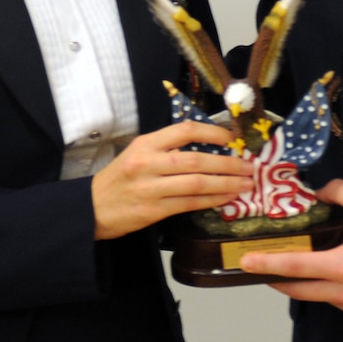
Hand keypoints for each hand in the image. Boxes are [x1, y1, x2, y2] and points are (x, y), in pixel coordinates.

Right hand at [91, 121, 251, 240]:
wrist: (92, 208)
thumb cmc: (120, 178)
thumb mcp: (137, 153)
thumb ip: (167, 148)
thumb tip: (208, 146)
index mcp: (146, 144)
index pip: (185, 130)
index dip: (213, 132)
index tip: (233, 139)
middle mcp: (148, 163)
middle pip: (196, 160)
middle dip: (228, 163)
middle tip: (249, 166)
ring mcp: (151, 188)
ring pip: (197, 184)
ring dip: (226, 184)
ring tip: (245, 184)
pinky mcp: (154, 211)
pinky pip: (190, 204)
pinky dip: (212, 201)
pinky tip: (227, 199)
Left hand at [240, 179, 342, 324]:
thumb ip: (337, 192)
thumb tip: (319, 190)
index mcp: (342, 266)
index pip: (294, 265)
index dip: (267, 263)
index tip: (246, 261)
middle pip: (299, 290)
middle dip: (278, 279)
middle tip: (263, 268)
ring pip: (320, 298)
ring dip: (309, 285)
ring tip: (303, 268)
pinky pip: (340, 306)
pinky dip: (334, 293)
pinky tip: (337, 279)